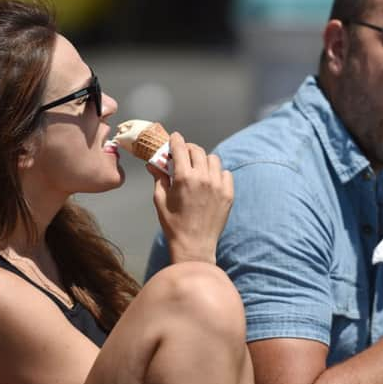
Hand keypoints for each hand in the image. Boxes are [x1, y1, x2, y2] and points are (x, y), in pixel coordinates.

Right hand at [147, 132, 232, 263]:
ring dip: (204, 160)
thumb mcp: (160, 200)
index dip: (176, 140)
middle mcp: (203, 177)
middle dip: (189, 149)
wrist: (194, 246)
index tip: (175, 138)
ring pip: (213, 159)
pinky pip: (226, 173)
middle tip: (184, 154)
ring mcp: (218, 185)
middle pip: (197, 150)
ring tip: (198, 169)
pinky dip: (218, 173)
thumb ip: (159, 178)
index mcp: (184, 177)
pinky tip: (210, 181)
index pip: (180, 148)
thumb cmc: (173, 225)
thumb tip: (153, 164)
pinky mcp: (228, 194)